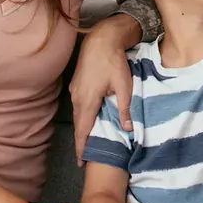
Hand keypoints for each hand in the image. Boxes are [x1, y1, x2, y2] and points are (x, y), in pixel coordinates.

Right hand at [69, 16, 139, 164]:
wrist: (101, 40)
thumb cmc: (113, 62)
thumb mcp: (124, 86)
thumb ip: (124, 108)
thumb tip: (128, 129)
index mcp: (88, 100)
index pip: (83, 130)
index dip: (81, 148)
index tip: (81, 162)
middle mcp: (77, 98)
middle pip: (77, 125)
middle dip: (80, 142)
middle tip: (83, 158)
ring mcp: (75, 90)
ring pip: (77, 115)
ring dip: (80, 129)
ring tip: (85, 143)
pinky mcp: (76, 85)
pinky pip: (77, 105)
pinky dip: (81, 117)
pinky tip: (87, 120)